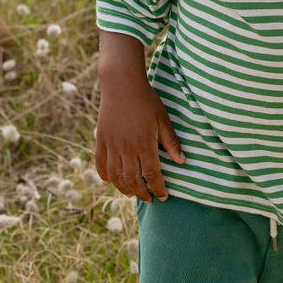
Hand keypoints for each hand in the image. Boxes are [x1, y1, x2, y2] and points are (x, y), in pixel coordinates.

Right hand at [95, 79, 185, 199]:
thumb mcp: (163, 119)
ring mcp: (112, 145)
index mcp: (144, 145)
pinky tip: (110, 181)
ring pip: (116, 175)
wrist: (122, 84)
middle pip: (133, 179)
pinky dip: (104, 174)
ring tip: (131, 194)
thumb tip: (182, 161)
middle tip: (149, 198)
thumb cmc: (147, 100)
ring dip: (124, 188)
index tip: (164, 196)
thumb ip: (171, 142)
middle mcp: (127, 149)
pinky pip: (100, 162)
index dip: (158, 188)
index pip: (152, 174)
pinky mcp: (101, 139)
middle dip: (142, 193)